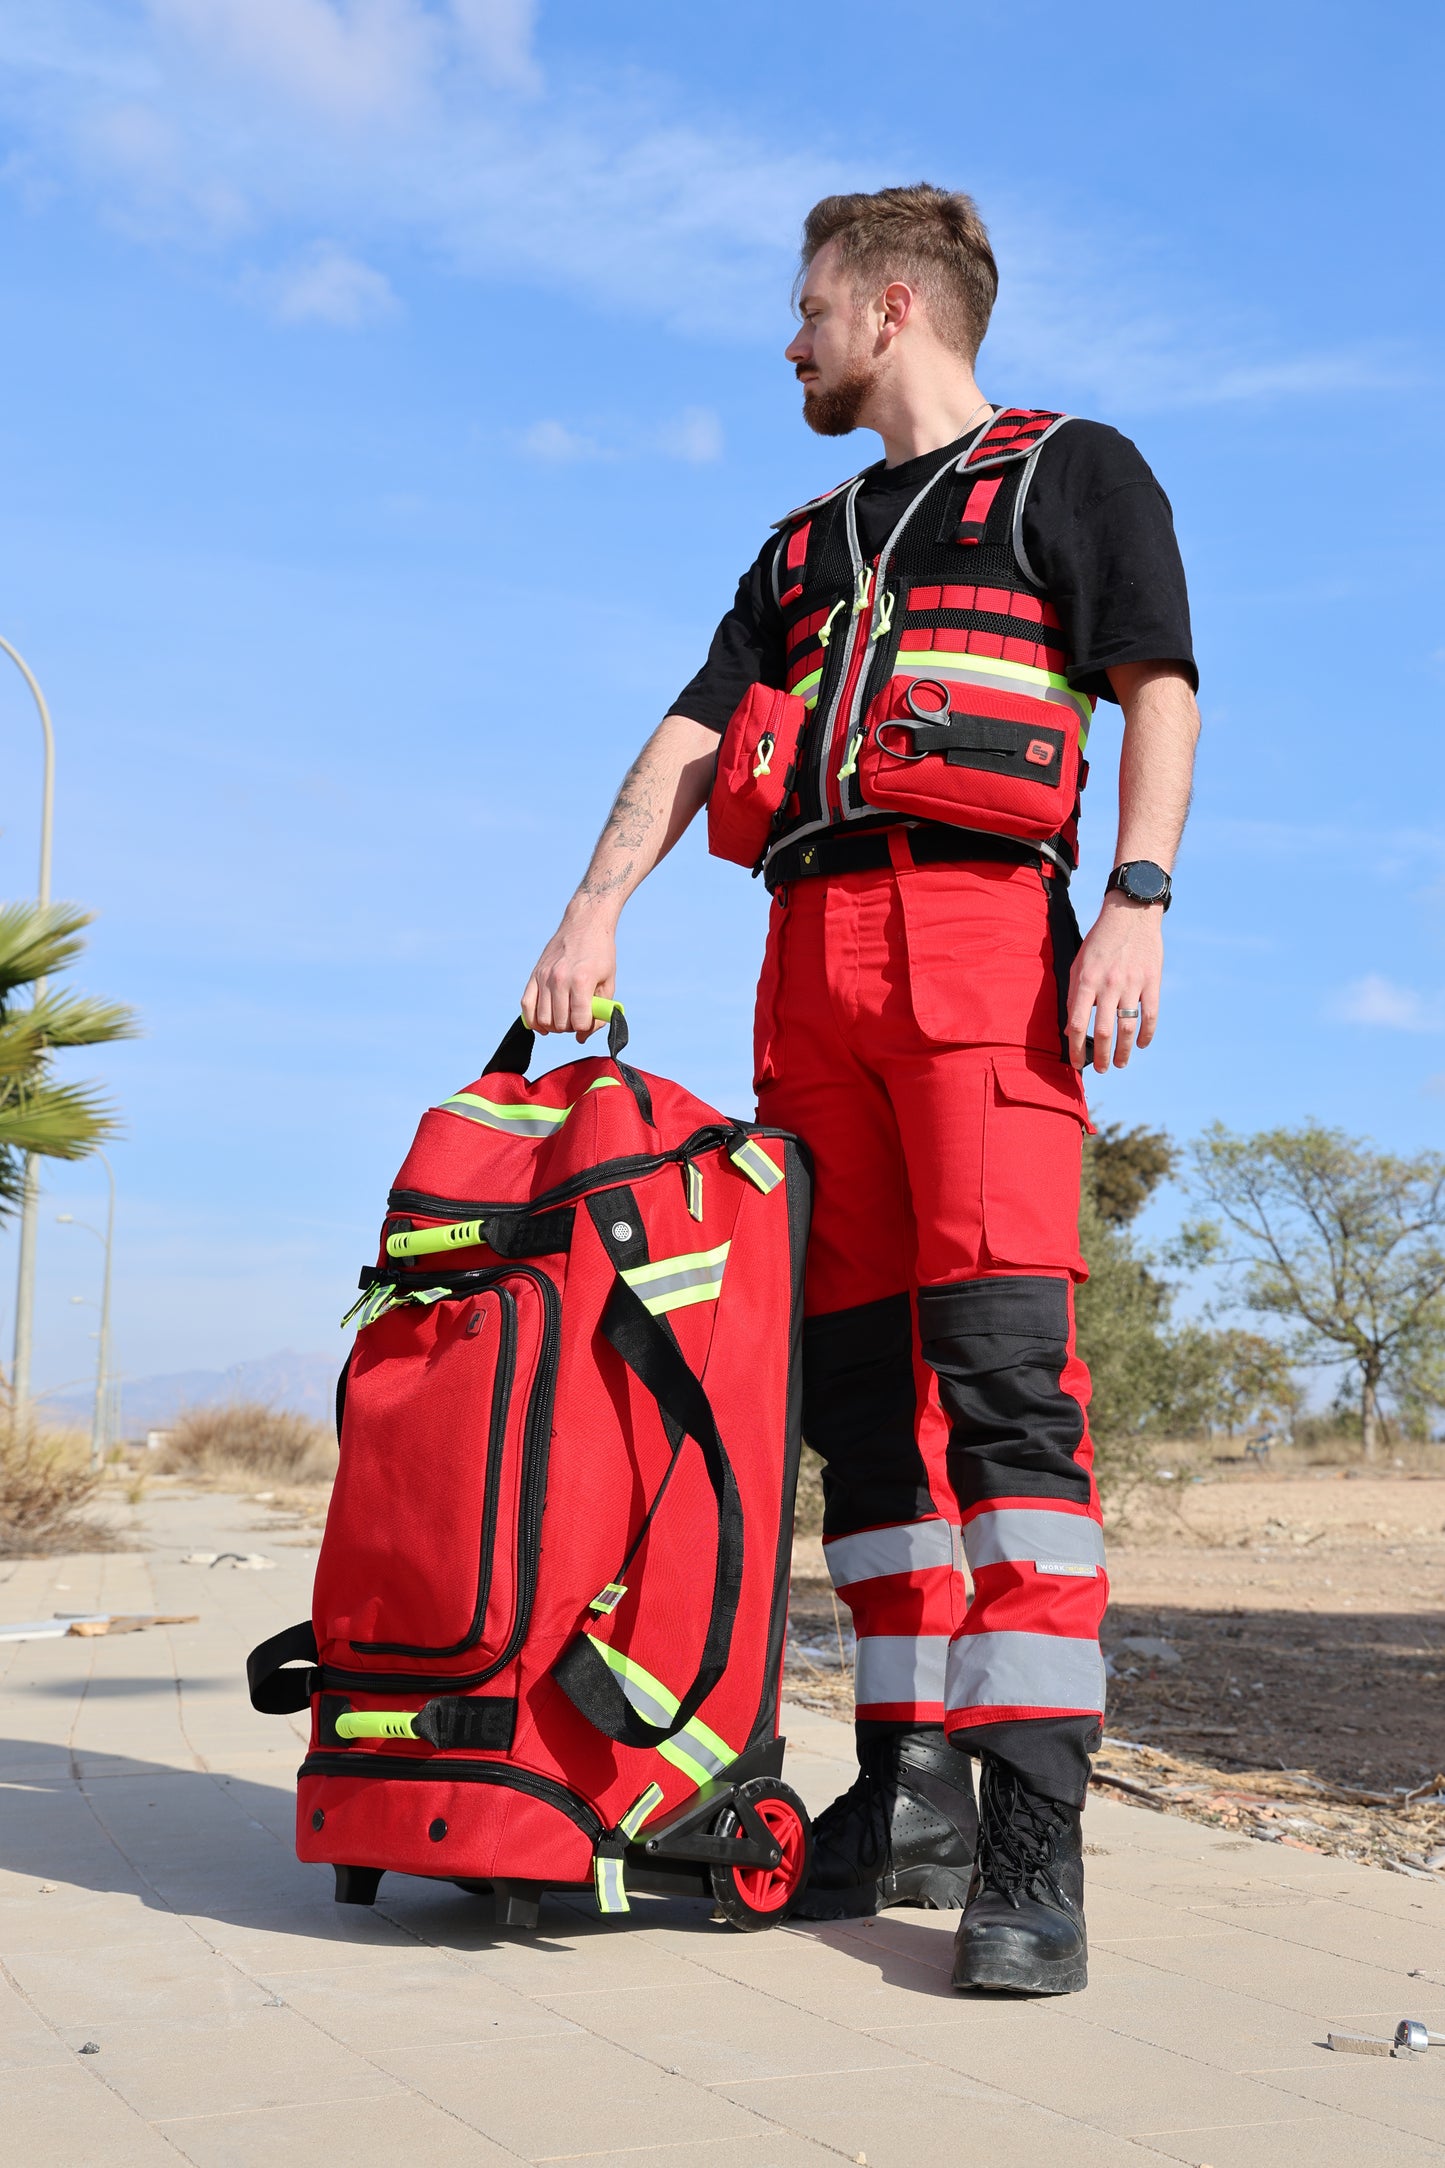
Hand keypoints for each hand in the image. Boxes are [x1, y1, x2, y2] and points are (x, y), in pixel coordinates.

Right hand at [522, 907, 616, 1038]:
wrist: (585, 924)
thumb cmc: (601, 954)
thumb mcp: (609, 982)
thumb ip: (599, 1012)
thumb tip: (581, 1037)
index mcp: (581, 981)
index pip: (579, 1022)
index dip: (586, 1027)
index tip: (589, 1021)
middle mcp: (559, 979)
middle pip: (560, 1023)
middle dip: (570, 1027)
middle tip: (577, 1017)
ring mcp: (544, 976)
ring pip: (543, 1019)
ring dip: (554, 1026)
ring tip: (564, 1017)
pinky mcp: (534, 974)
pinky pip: (526, 1005)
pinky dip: (533, 1020)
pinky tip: (542, 1024)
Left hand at [1066, 891, 1162, 1072]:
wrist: (1130, 914)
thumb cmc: (1100, 941)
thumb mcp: (1079, 964)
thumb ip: (1075, 995)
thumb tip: (1070, 1029)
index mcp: (1086, 980)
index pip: (1076, 1023)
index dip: (1075, 1048)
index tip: (1076, 1064)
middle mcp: (1109, 984)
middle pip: (1102, 1031)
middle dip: (1100, 1057)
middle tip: (1100, 1070)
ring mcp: (1132, 984)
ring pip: (1128, 1028)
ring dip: (1124, 1051)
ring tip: (1120, 1064)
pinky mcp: (1152, 981)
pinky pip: (1151, 1015)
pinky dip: (1147, 1034)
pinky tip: (1143, 1044)